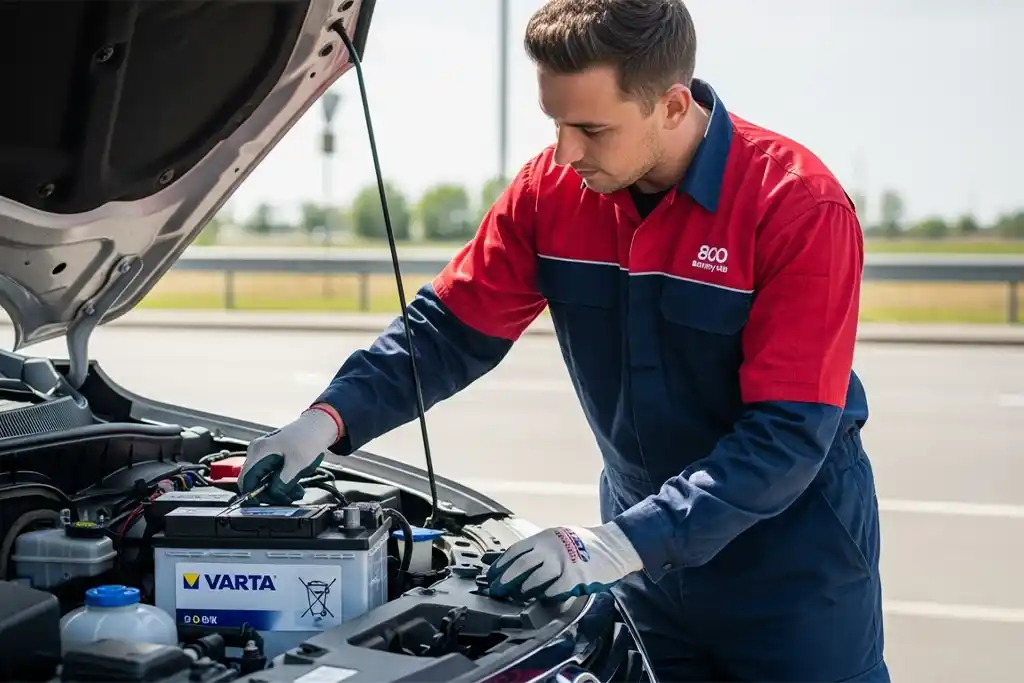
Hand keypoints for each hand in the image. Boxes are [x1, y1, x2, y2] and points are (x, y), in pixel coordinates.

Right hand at [237, 405, 341, 504]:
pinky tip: (294, 485)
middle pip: (254, 481)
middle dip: (271, 493)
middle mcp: (257, 451)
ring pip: (264, 479)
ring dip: (278, 489)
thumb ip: (282, 483)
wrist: (319, 426)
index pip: (246, 480)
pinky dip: (281, 481)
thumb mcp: (297, 465)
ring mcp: (263, 452)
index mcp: (259, 451)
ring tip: (295, 491)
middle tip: (288, 498)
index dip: (253, 496)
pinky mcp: (271, 455)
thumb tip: (272, 496)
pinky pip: (270, 473)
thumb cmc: (309, 439)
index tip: (265, 505)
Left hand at [484, 523, 642, 602]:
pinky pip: (554, 591)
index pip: (516, 551)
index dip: (501, 565)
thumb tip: (514, 560)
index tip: (491, 575)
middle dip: (506, 580)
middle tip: (497, 590)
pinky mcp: (575, 579)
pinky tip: (541, 599)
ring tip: (517, 595)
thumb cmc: (583, 542)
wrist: (612, 546)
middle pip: (521, 566)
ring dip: (523, 590)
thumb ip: (538, 548)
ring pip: (535, 580)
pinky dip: (545, 596)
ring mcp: (563, 564)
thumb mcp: (557, 537)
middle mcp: (551, 549)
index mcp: (545, 537)